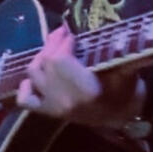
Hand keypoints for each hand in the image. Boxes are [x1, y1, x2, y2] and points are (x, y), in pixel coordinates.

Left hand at [16, 23, 143, 127]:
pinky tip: (35, 76)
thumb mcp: (127, 72)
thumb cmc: (126, 94)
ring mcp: (54, 107)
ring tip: (53, 47)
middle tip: (62, 32)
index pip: (59, 59)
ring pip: (34, 74)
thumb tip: (124, 36)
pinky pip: (26, 100)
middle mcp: (65, 99)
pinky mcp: (49, 112)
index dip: (62, 42)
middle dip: (52, 43)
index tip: (72, 32)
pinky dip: (26, 86)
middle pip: (46, 63)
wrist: (123, 119)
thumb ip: (120, 54)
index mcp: (84, 90)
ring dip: (41, 57)